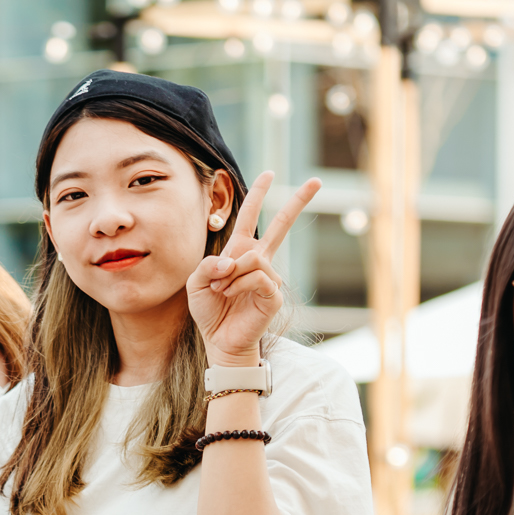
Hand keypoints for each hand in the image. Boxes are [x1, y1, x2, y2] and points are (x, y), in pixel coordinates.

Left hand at [187, 171, 319, 362]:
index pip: (251, 217)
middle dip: (298, 201)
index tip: (270, 173)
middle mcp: (259, 260)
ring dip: (230, 274)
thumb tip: (232, 260)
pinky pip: (257, 276)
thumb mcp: (196, 282)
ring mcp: (270, 277)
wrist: (220, 341)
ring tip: (222, 290)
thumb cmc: (210, 312)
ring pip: (253, 257)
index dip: (258, 194)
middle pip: (281, 225)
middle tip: (317, 181)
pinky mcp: (274, 294)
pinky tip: (231, 296)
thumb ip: (207, 264)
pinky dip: (238, 285)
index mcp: (240, 252)